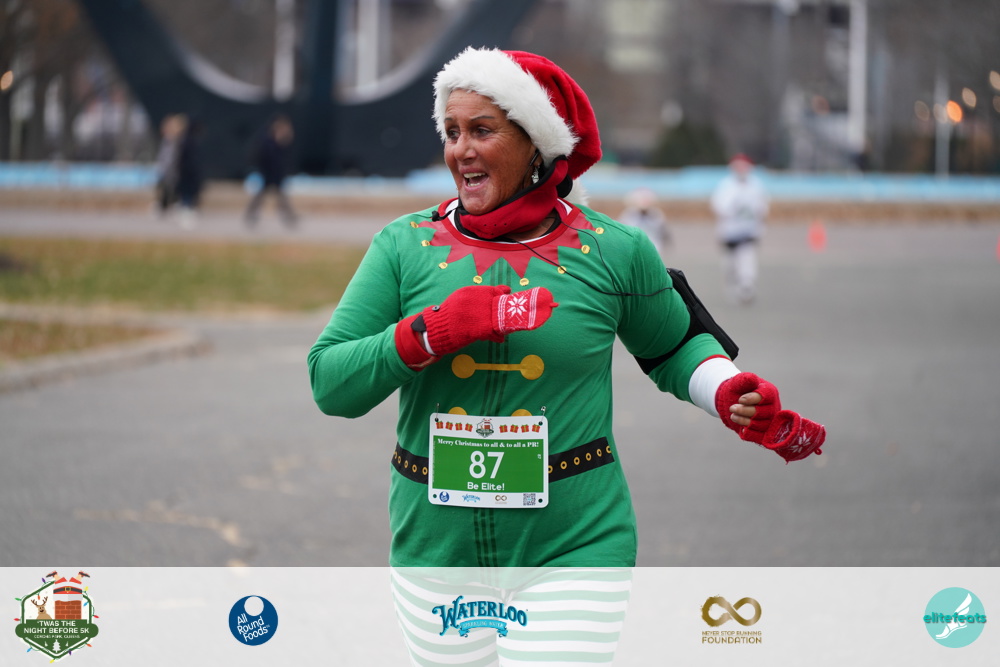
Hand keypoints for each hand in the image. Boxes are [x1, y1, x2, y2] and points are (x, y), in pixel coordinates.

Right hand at [404, 285, 556, 360]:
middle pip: (502, 303)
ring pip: (500, 318)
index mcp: (472, 292)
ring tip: (525, 323)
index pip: (496, 291)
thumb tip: (503, 297)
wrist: (432, 330)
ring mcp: (476, 314)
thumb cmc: (447, 318)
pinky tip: (502, 338)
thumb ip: (480, 301)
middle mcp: (475, 300)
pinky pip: (492, 332)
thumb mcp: (462, 303)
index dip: (510, 297)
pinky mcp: (475, 328)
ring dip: (512, 322)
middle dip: (519, 307)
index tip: (524, 299)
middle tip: (537, 309)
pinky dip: (498, 336)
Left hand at [715, 372, 779, 443]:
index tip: (740, 399)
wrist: (731, 402)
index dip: (752, 399)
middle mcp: (773, 407)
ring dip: (744, 421)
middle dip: (745, 410)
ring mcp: (770, 420)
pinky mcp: (764, 432)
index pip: (766, 396)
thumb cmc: (737, 390)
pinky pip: (760, 437)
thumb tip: (751, 378)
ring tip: (733, 415)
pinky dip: (750, 434)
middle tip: (732, 408)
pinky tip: (741, 429)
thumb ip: (745, 379)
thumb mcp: (738, 382)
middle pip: (763, 412)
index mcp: (769, 392)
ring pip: (760, 425)